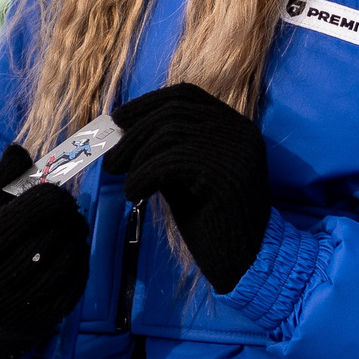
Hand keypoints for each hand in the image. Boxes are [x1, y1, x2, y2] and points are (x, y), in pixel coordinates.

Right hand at [0, 143, 91, 358]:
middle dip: (66, 216)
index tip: (55, 192)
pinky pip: (74, 286)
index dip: (50, 197)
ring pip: (65, 260)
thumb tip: (18, 149)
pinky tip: (76, 249)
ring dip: (76, 237)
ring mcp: (19, 308)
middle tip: (69, 209)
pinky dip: (81, 262)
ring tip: (74, 226)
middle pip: (49, 236)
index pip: (27, 214)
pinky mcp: (41, 323)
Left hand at [106, 84, 272, 293]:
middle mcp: (240, 131)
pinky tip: (135, 194)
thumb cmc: (213, 223)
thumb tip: (122, 132)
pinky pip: (171, 162)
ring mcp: (237, 151)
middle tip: (111, 159)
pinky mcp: (227, 174)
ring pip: (169, 132)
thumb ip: (165, 150)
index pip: (185, 95)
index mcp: (234, 126)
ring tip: (124, 181)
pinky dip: (144, 175)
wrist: (247, 264)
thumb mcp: (186, 176)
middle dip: (134, 132)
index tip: (118, 119)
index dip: (147, 103)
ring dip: (136, 156)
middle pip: (174, 111)